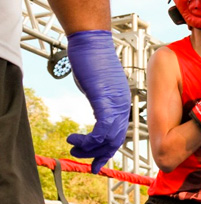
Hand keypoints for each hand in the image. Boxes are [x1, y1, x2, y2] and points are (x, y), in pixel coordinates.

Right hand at [66, 30, 130, 173]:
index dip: (109, 149)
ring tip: (74, 149)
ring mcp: (115, 102)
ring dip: (90, 148)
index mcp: (121, 103)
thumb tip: (98, 114)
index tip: (99, 161)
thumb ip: (101, 102)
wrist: (90, 41)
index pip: (120, 133)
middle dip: (101, 154)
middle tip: (87, 162)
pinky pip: (102, 128)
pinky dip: (88, 139)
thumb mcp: (99, 87)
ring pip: (109, 137)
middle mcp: (122, 104)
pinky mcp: (104, 99)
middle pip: (117, 139)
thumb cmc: (92, 60)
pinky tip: (74, 139)